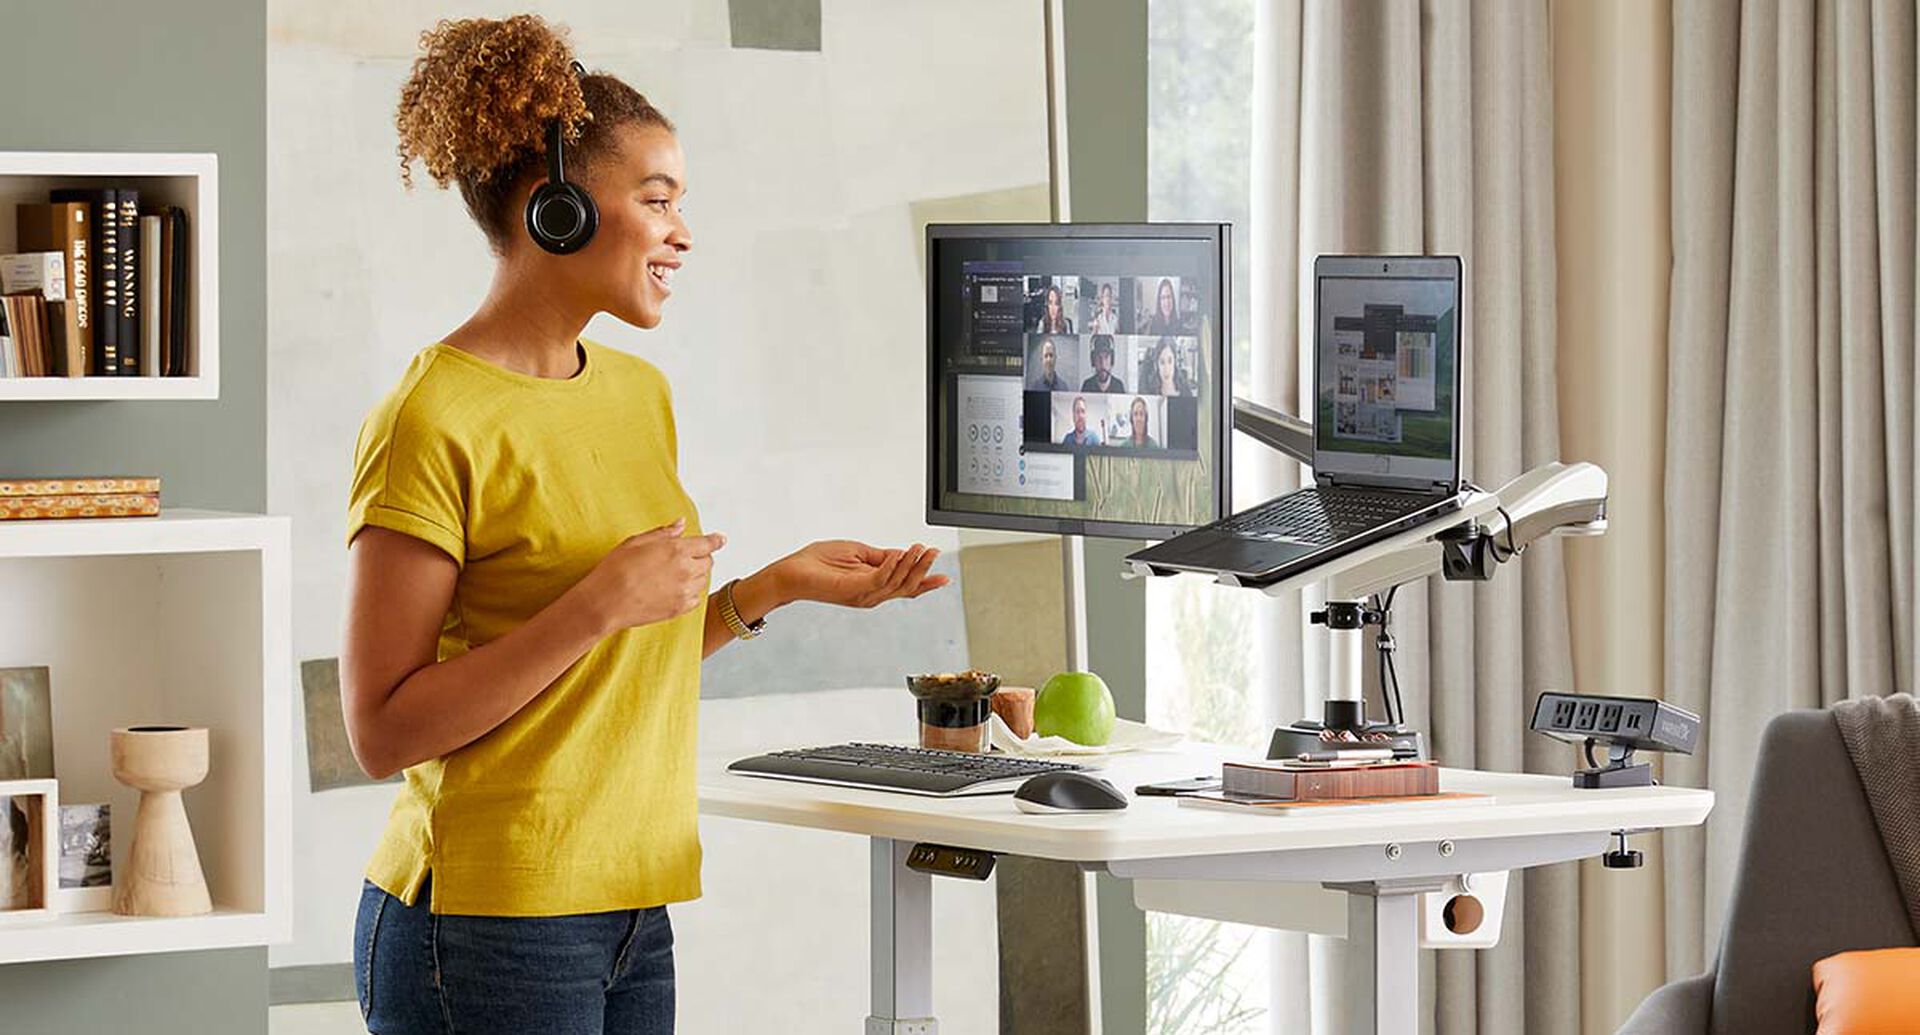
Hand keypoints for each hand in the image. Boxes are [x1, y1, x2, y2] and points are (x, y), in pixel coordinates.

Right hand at [575, 519, 725, 632]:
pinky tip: (674, 590)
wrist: (605, 603)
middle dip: (701, 557)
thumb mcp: (636, 542)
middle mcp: (685, 570)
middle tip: (685, 557)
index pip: (707, 544)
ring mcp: (684, 591)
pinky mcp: (679, 609)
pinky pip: (695, 599)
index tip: (720, 539)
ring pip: (703, 580)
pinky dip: (690, 593)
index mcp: (676, 550)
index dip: (715, 540)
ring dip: (696, 575)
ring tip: (675, 574)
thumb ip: (663, 533)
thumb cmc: (615, 570)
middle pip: (708, 562)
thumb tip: (680, 524)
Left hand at [773, 540, 949, 609]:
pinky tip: (899, 553)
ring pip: (896, 583)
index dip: (925, 582)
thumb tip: (903, 554)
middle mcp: (871, 594)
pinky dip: (892, 566)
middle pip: (906, 586)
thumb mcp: (857, 553)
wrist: (791, 571)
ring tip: (920, 548)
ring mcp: (862, 594)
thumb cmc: (818, 562)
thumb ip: (882, 556)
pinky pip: (879, 579)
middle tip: (934, 552)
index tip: (944, 577)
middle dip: (923, 569)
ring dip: (910, 564)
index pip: (905, 586)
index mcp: (872, 585)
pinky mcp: (852, 589)